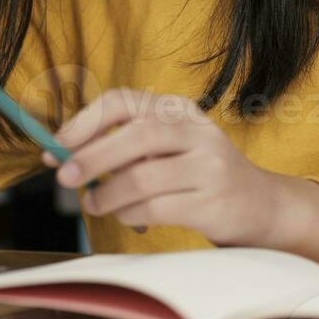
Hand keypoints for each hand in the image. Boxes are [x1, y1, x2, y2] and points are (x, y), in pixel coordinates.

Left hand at [44, 88, 285, 244]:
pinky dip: (130, 215)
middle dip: (91, 157)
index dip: (85, 121)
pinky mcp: (213, 202)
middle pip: (135, 134)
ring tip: (94, 204)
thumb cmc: (198, 176)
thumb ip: (125, 146)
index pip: (123, 101)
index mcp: (178, 109)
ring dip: (107, 194)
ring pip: (142, 176)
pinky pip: (156, 208)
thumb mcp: (169, 148)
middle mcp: (196, 130)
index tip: (57, 144)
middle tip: (64, 178)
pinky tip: (126, 216)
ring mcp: (209, 165)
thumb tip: (63, 154)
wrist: (262, 206)